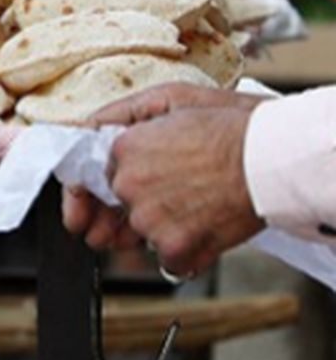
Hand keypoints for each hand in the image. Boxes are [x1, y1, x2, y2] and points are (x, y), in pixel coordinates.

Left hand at [63, 86, 261, 260]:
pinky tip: (204, 228)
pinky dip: (185, 252)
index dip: (130, 178)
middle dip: (145, 203)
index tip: (145, 183)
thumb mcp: (170, 98)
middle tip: (181, 192)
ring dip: (165, 227)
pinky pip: (167, 260)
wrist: (268, 160)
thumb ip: (123, 113)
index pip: (106, 174)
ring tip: (198, 205)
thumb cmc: (228, 127)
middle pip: (123, 205)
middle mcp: (129, 185)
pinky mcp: (174, 247)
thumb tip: (91, 128)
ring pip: (144, 233)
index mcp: (124, 149)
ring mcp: (149, 219)